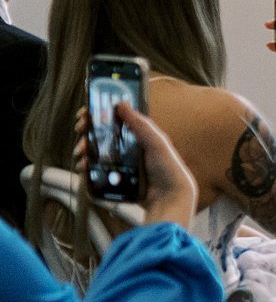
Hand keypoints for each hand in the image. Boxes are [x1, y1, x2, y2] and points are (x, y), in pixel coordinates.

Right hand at [76, 102, 198, 227]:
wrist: (169, 198)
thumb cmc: (168, 167)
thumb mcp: (156, 142)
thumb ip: (140, 124)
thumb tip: (122, 103)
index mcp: (140, 134)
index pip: (117, 118)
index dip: (100, 113)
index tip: (85, 112)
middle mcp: (130, 146)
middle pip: (103, 134)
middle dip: (88, 131)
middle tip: (80, 130)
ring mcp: (122, 161)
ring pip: (97, 151)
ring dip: (85, 149)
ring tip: (80, 153)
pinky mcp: (116, 176)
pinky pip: (98, 168)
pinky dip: (88, 166)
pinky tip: (83, 167)